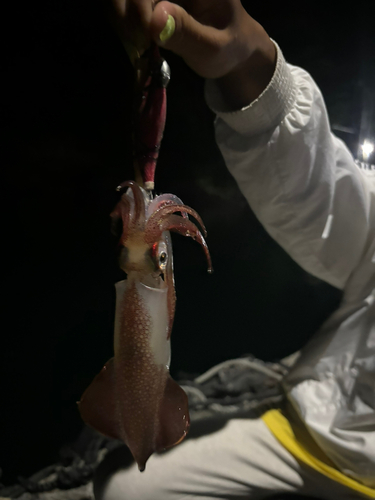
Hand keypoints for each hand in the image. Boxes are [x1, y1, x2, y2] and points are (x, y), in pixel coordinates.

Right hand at [108, 0, 275, 107]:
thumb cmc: (229, 47)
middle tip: (137, 42)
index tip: (146, 31)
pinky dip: (126, 21)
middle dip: (125, 9)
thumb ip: (186, 33)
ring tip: (139, 45)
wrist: (234, 48)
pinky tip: (138, 41)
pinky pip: (128, 3)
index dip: (140, 1)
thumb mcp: (212, 47)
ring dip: (123, 16)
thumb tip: (154, 18)